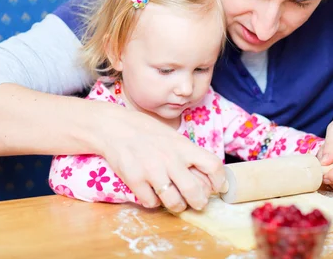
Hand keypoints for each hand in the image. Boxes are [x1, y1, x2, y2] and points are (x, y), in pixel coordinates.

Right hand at [98, 107, 224, 211]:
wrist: (114, 127)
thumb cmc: (146, 131)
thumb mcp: (172, 136)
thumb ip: (187, 154)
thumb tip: (206, 176)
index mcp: (183, 146)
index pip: (213, 165)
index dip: (219, 180)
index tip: (217, 187)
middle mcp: (170, 159)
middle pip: (195, 191)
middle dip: (199, 202)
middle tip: (197, 203)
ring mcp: (152, 170)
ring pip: (174, 202)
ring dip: (177, 205)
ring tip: (175, 201)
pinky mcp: (135, 180)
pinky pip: (151, 202)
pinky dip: (154, 201)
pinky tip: (152, 192)